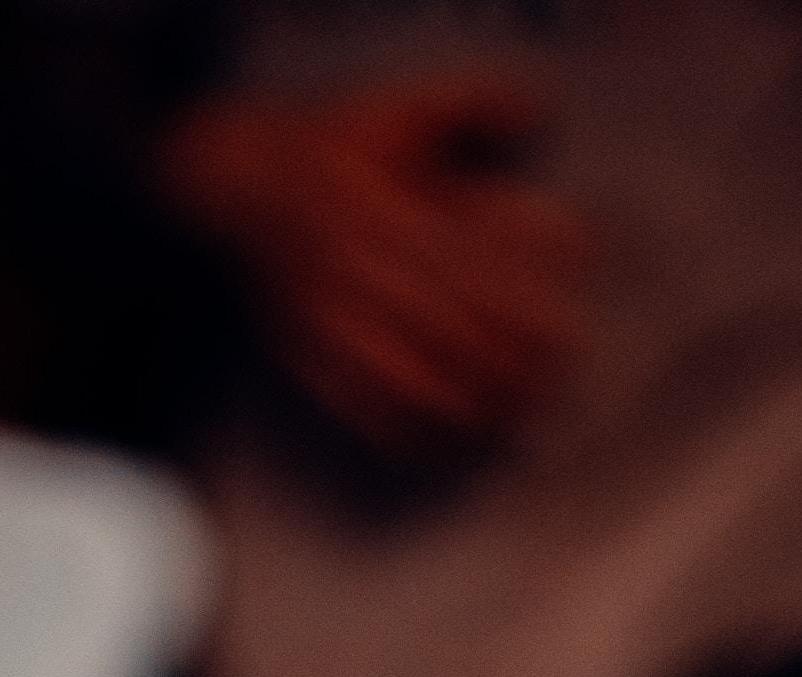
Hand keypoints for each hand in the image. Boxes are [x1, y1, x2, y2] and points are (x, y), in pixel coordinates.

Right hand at [154, 69, 591, 458]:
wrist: (239, 184)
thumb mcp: (399, 109)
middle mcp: (346, 268)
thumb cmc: (337, 148)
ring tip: (511, 426)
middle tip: (550, 388)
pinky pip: (358, 408)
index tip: (562, 330)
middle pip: (439, 334)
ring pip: (400, 382)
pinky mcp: (304, 356)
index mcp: (374, 209)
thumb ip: (472, 105)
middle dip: (501, 369)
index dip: (514, 308)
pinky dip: (408, 434)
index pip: (460, 271)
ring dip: (462, 412)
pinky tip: (450, 446)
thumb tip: (537, 111)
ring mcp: (322, 320)